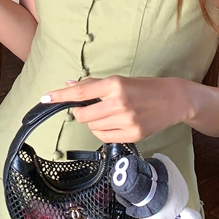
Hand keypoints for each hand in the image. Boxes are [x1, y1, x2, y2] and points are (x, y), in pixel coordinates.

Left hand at [42, 76, 190, 143]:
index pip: (81, 92)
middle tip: (87, 108)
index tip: (45, 98)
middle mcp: (119, 103)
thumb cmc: (144, 87)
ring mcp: (126, 121)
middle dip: (79, 112)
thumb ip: (93, 85)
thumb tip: (69, 84)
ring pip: (93, 127)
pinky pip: (105, 137)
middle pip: (83, 115)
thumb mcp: (119, 80)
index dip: (60, 96)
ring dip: (93, 122)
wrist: (173, 100)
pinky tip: (113, 123)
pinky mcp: (132, 135)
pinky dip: (102, 131)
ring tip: (107, 114)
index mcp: (115, 85)